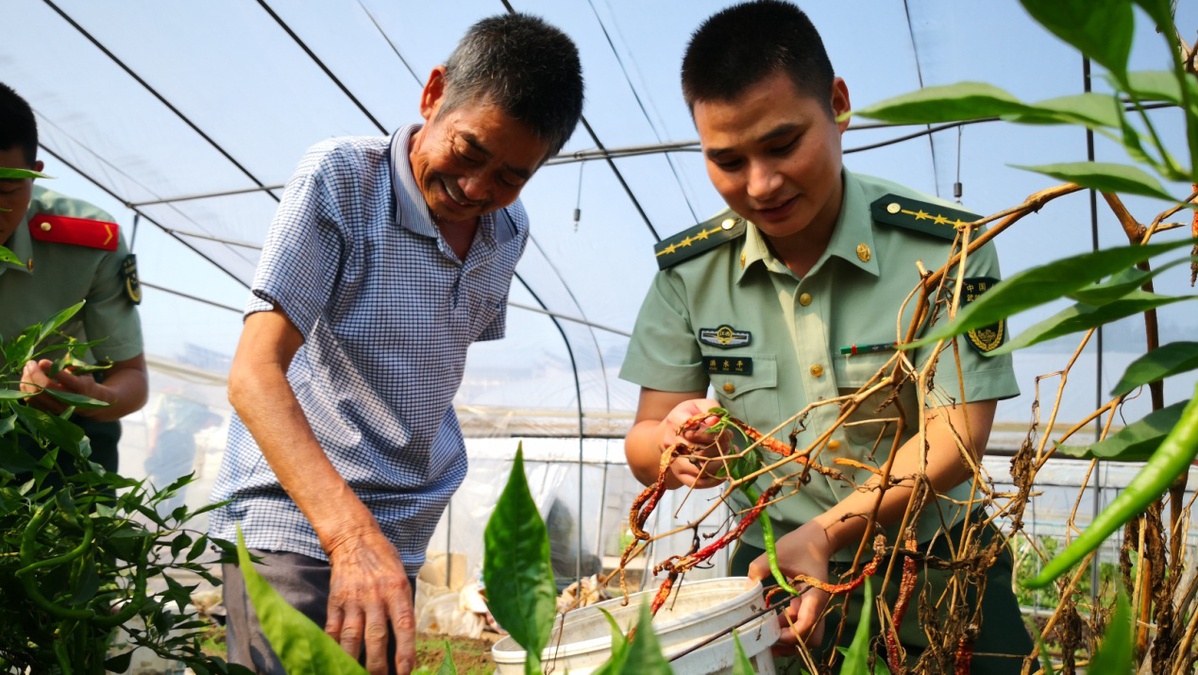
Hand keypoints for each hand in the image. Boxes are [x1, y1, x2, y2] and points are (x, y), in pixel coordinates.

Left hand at [20, 359, 102, 414]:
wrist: (89, 400)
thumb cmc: (84, 380)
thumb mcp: (84, 370)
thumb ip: (73, 363)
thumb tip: (63, 357)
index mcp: (80, 386)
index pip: (63, 378)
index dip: (50, 369)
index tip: (42, 361)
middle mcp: (69, 399)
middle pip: (45, 387)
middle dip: (34, 373)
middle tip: (30, 363)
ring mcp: (57, 407)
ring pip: (35, 394)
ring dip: (27, 380)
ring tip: (27, 369)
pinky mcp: (48, 410)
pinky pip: (30, 400)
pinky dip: (25, 388)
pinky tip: (27, 379)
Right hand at [325, 530, 415, 674]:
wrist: (354, 539)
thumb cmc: (384, 560)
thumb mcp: (402, 577)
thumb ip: (402, 606)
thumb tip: (404, 640)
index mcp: (397, 590)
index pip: (404, 626)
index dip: (404, 652)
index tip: (404, 672)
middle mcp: (375, 596)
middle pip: (375, 637)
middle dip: (378, 665)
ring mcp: (353, 599)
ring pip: (352, 638)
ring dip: (354, 661)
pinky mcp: (335, 601)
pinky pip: (333, 629)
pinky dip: (334, 647)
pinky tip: (335, 659)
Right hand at [658, 398, 732, 488]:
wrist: (667, 433)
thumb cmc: (688, 417)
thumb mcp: (698, 405)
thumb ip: (711, 409)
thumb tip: (716, 422)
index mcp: (675, 421)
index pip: (695, 430)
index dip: (715, 433)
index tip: (725, 432)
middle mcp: (671, 442)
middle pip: (700, 451)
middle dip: (720, 448)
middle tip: (729, 443)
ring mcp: (673, 460)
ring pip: (699, 469)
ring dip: (720, 464)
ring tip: (728, 456)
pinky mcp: (679, 474)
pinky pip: (696, 483)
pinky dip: (713, 481)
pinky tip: (724, 473)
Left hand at [747, 521, 835, 651]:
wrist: (816, 540)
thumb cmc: (800, 545)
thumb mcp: (777, 553)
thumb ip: (759, 568)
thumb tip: (747, 589)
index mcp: (815, 595)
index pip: (807, 623)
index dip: (791, 634)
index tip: (773, 634)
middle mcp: (817, 606)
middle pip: (810, 638)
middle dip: (792, 644)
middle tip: (769, 642)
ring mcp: (813, 608)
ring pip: (806, 635)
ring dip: (788, 639)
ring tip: (766, 637)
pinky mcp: (806, 607)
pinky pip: (800, 625)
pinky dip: (787, 630)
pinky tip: (770, 626)